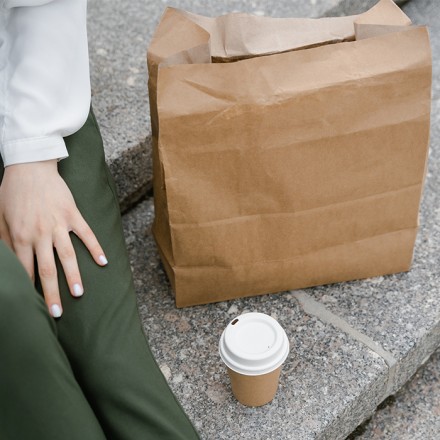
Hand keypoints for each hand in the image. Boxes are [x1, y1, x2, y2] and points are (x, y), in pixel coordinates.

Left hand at [0, 159, 107, 317]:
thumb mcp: (0, 217)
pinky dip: (95, 248)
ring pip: (67, 255)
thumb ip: (3, 240)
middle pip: (47, 269)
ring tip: (79, 294)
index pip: (25, 269)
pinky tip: (103, 262)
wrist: (30, 167)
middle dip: (51, 292)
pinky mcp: (73, 215)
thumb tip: (5, 262)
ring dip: (74, 276)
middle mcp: (40, 234)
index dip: (29, 289)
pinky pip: (86, 234)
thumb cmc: (12, 192)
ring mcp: (59, 224)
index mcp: (20, 236)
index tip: (33, 306)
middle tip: (57, 313)